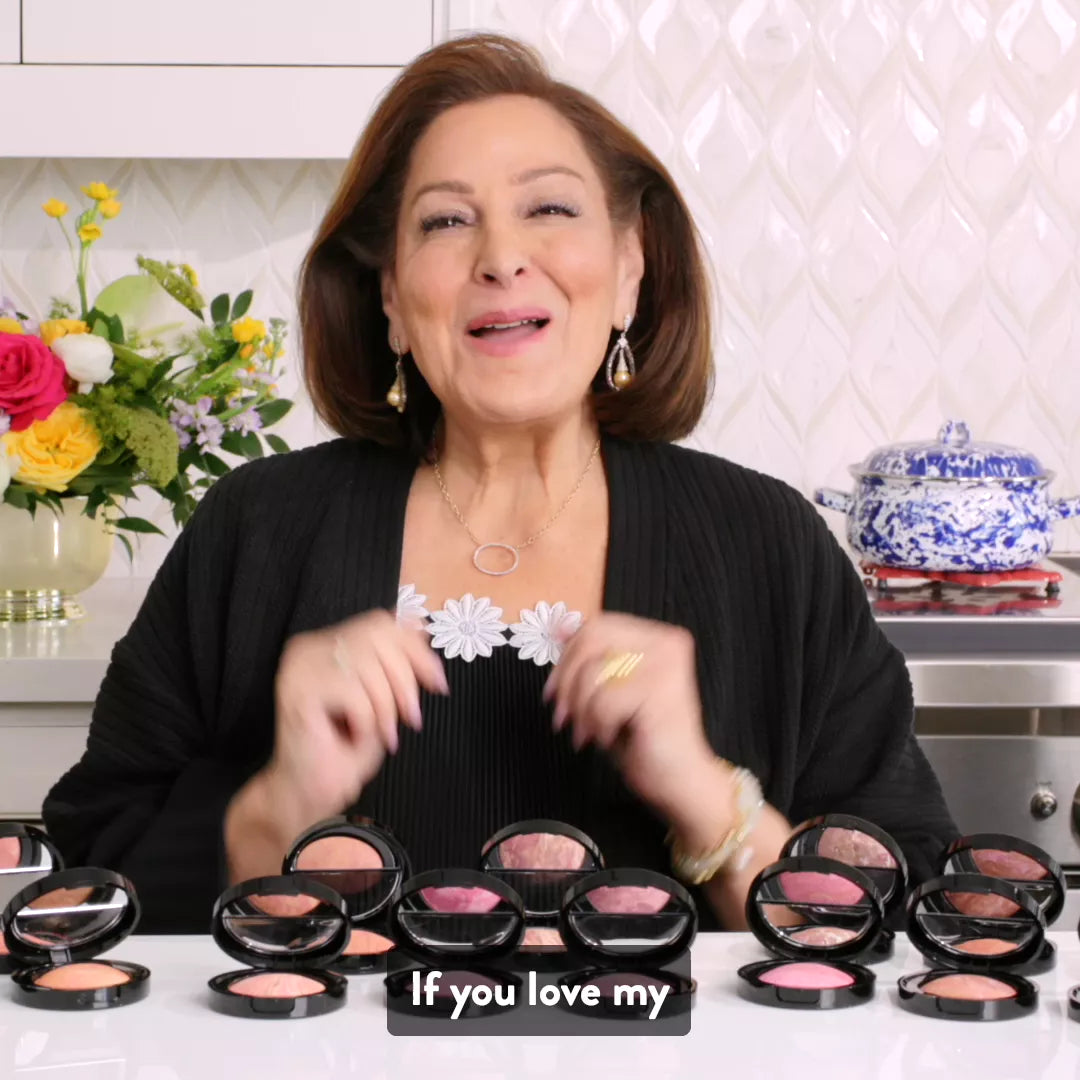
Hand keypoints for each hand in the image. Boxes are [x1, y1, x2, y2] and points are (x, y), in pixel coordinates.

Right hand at [266, 609, 447, 828]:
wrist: (310, 795)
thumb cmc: (344, 752)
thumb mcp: (383, 700)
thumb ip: (396, 664)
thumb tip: (422, 629)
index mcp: (327, 644)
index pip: (380, 623)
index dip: (416, 648)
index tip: (437, 681)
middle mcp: (310, 648)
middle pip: (376, 636)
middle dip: (405, 678)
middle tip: (411, 716)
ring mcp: (301, 666)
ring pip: (367, 663)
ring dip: (387, 705)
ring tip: (383, 733)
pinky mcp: (298, 689)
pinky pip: (352, 690)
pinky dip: (367, 717)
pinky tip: (357, 735)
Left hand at [542, 613, 725, 829]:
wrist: (681, 781)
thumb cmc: (645, 740)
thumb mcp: (609, 691)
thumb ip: (590, 659)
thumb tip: (557, 630)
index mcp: (657, 637)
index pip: (597, 626)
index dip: (567, 657)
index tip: (554, 690)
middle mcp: (666, 643)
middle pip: (591, 640)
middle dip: (567, 682)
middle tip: (563, 715)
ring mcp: (666, 664)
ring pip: (592, 673)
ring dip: (581, 710)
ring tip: (589, 733)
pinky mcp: (660, 691)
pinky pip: (603, 701)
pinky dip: (597, 726)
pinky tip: (608, 739)